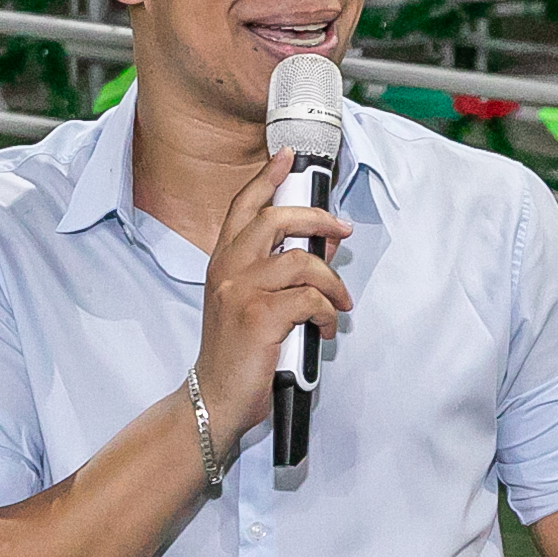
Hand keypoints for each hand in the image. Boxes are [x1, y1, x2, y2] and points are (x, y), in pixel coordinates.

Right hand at [193, 150, 352, 442]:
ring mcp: (241, 291)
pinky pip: (310, 299)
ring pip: (302, 261)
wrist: (214, 398)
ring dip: (332, 282)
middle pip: (275, 219)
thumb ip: (280, 272)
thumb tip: (323, 244)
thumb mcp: (251, 304)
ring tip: (340, 303)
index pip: (244, 207)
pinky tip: (325, 329)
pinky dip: (327, 313)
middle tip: (343, 230)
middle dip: (317, 218)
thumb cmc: (236, 354)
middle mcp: (227, 270)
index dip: (267, 178)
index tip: (287, 158)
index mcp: (222, 263)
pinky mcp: (259, 317)